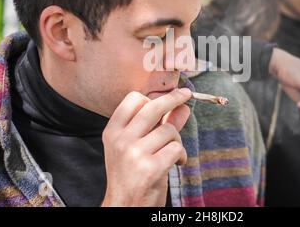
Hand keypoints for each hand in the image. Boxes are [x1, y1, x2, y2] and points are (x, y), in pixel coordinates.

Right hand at [100, 88, 191, 206]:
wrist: (124, 206)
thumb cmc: (132, 175)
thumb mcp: (136, 147)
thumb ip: (158, 124)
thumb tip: (180, 105)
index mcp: (113, 132)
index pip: (133, 100)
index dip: (152, 97)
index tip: (167, 95)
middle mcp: (121, 140)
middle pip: (153, 107)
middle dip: (174, 98)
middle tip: (186, 94)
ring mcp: (135, 153)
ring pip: (169, 130)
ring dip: (177, 141)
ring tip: (172, 153)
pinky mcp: (150, 168)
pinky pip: (177, 148)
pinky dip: (182, 156)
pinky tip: (176, 163)